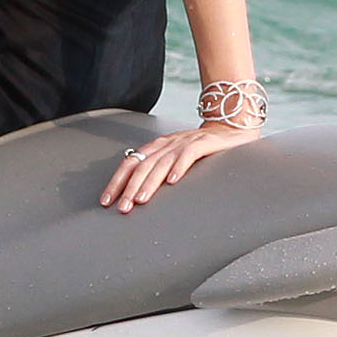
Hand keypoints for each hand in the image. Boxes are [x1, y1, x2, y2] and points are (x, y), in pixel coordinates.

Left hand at [100, 120, 259, 211]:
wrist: (229, 128)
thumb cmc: (200, 148)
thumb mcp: (174, 157)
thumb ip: (157, 170)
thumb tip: (135, 194)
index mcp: (156, 147)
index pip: (130, 164)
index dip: (117, 182)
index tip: (107, 201)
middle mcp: (167, 143)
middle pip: (142, 166)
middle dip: (129, 188)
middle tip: (122, 208)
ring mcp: (184, 142)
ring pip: (161, 163)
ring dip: (149, 182)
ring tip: (141, 199)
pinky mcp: (203, 143)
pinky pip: (189, 155)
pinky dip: (179, 167)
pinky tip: (173, 181)